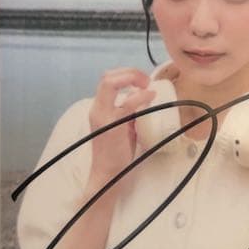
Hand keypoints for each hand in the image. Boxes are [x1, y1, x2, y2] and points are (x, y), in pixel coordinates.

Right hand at [88, 68, 155, 182]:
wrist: (108, 175)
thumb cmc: (116, 153)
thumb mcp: (123, 127)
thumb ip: (129, 112)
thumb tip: (142, 97)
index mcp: (99, 108)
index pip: (107, 80)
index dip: (125, 74)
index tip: (142, 81)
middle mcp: (97, 109)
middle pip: (107, 77)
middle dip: (129, 72)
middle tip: (145, 81)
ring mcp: (103, 116)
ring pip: (111, 83)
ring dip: (132, 78)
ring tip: (147, 85)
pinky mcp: (112, 125)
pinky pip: (127, 103)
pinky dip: (141, 96)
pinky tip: (151, 96)